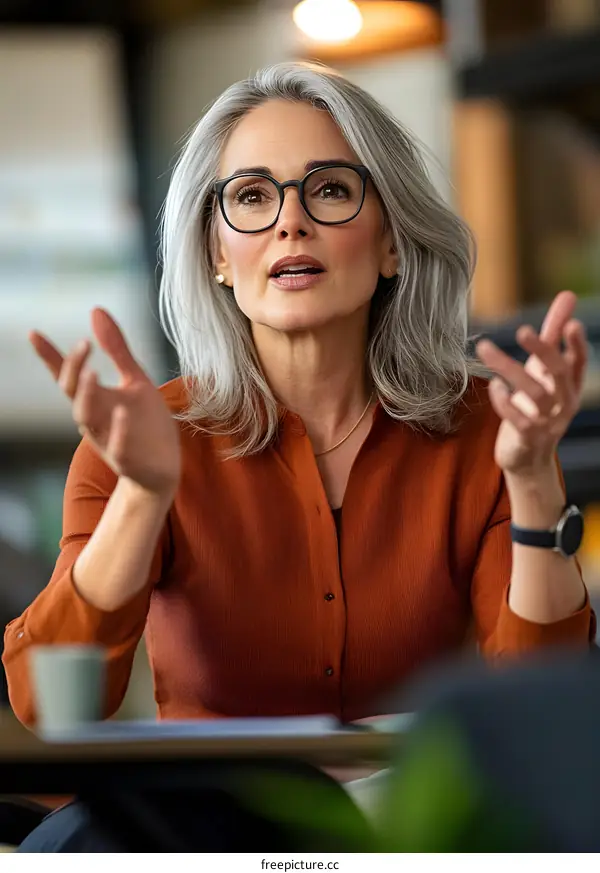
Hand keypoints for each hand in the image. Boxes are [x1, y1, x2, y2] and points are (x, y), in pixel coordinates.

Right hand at [30, 308, 180, 498]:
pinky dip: (118, 429)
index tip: (34, 333)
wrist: (162, 470)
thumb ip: (117, 350)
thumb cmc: (146, 425)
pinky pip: (117, 445)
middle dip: (73, 369)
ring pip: (86, 418)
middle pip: (73, 392)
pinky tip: (122, 413)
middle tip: (83, 344)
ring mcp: (108, 438)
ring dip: (87, 395)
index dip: (50, 357)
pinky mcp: (127, 458)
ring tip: (92, 372)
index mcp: (97, 398)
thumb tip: (95, 310)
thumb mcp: (135, 381)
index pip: (66, 375)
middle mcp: (96, 417)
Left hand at [476, 290, 586, 476]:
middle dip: (542, 351)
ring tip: (486, 349)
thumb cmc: (537, 405)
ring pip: (535, 393)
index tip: (571, 324)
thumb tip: (568, 295)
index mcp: (570, 385)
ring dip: (509, 369)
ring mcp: (548, 422)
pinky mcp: (528, 438)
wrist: (528, 457)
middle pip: (558, 374)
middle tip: (522, 330)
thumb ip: (553, 333)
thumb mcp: (544, 369)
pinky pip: (520, 420)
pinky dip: (504, 402)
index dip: (576, 344)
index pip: (578, 362)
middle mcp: (564, 403)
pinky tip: (493, 386)